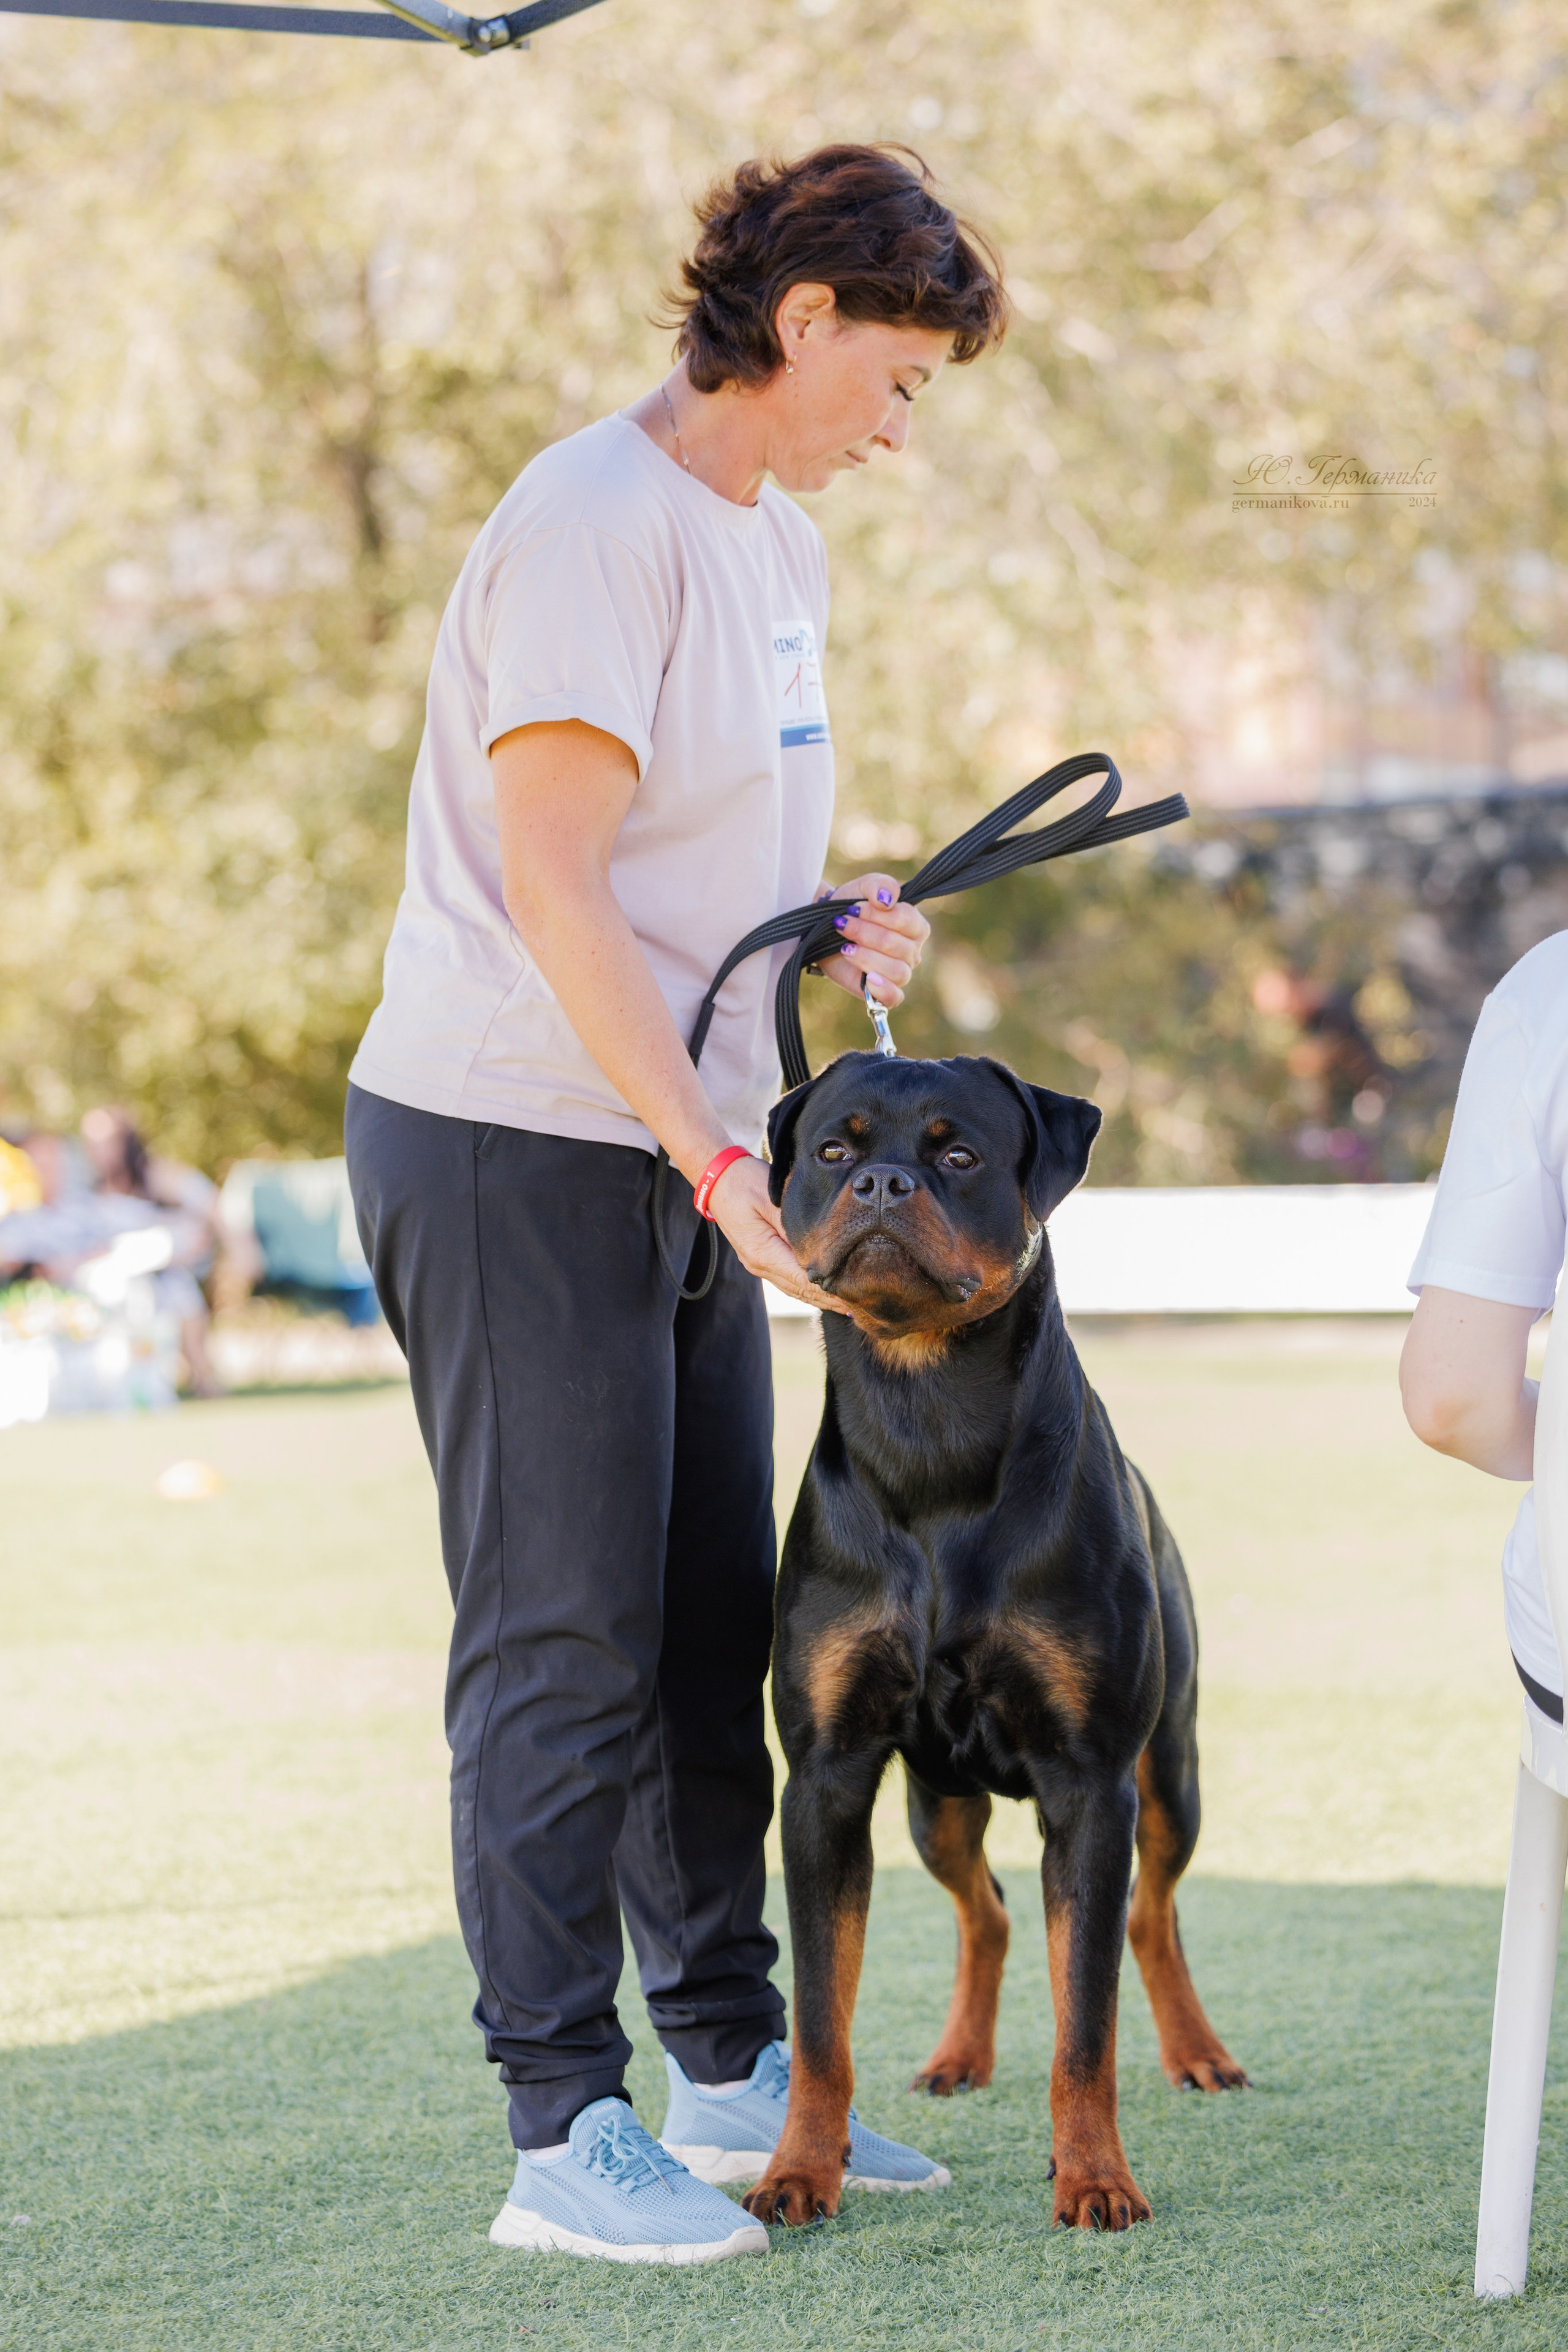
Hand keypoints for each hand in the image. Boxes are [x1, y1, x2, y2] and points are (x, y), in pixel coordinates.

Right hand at [705, 1154, 846, 1313]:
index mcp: (762, 1252)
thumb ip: (794, 1227)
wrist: (716, 1178)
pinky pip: (787, 1279)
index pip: (802, 1280)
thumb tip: (820, 1249)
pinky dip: (807, 1287)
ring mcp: (757, 1264)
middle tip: (860, 1304)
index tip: (854, 1295)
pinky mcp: (760, 1258)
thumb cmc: (745, 1181)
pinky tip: (824, 1289)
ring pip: (794, 1288)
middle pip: (800, 1290)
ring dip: (819, 1297)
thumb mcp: (772, 1199)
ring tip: (848, 1303)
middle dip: (829, 1299)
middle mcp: (759, 1264)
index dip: (829, 1291)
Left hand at [812, 873, 928, 1007]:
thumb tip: (887, 900)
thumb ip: (880, 885)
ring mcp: (899, 972)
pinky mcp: (883, 991)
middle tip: (841, 924)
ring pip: (897, 971)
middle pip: (897, 946)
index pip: (906, 920)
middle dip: (864, 933)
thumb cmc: (851, 907)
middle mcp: (912, 951)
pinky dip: (883, 989)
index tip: (853, 908)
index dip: (877, 914)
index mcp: (915, 926)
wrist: (825, 928)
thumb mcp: (864, 887)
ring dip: (866, 957)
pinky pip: (894, 997)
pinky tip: (867, 979)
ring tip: (845, 947)